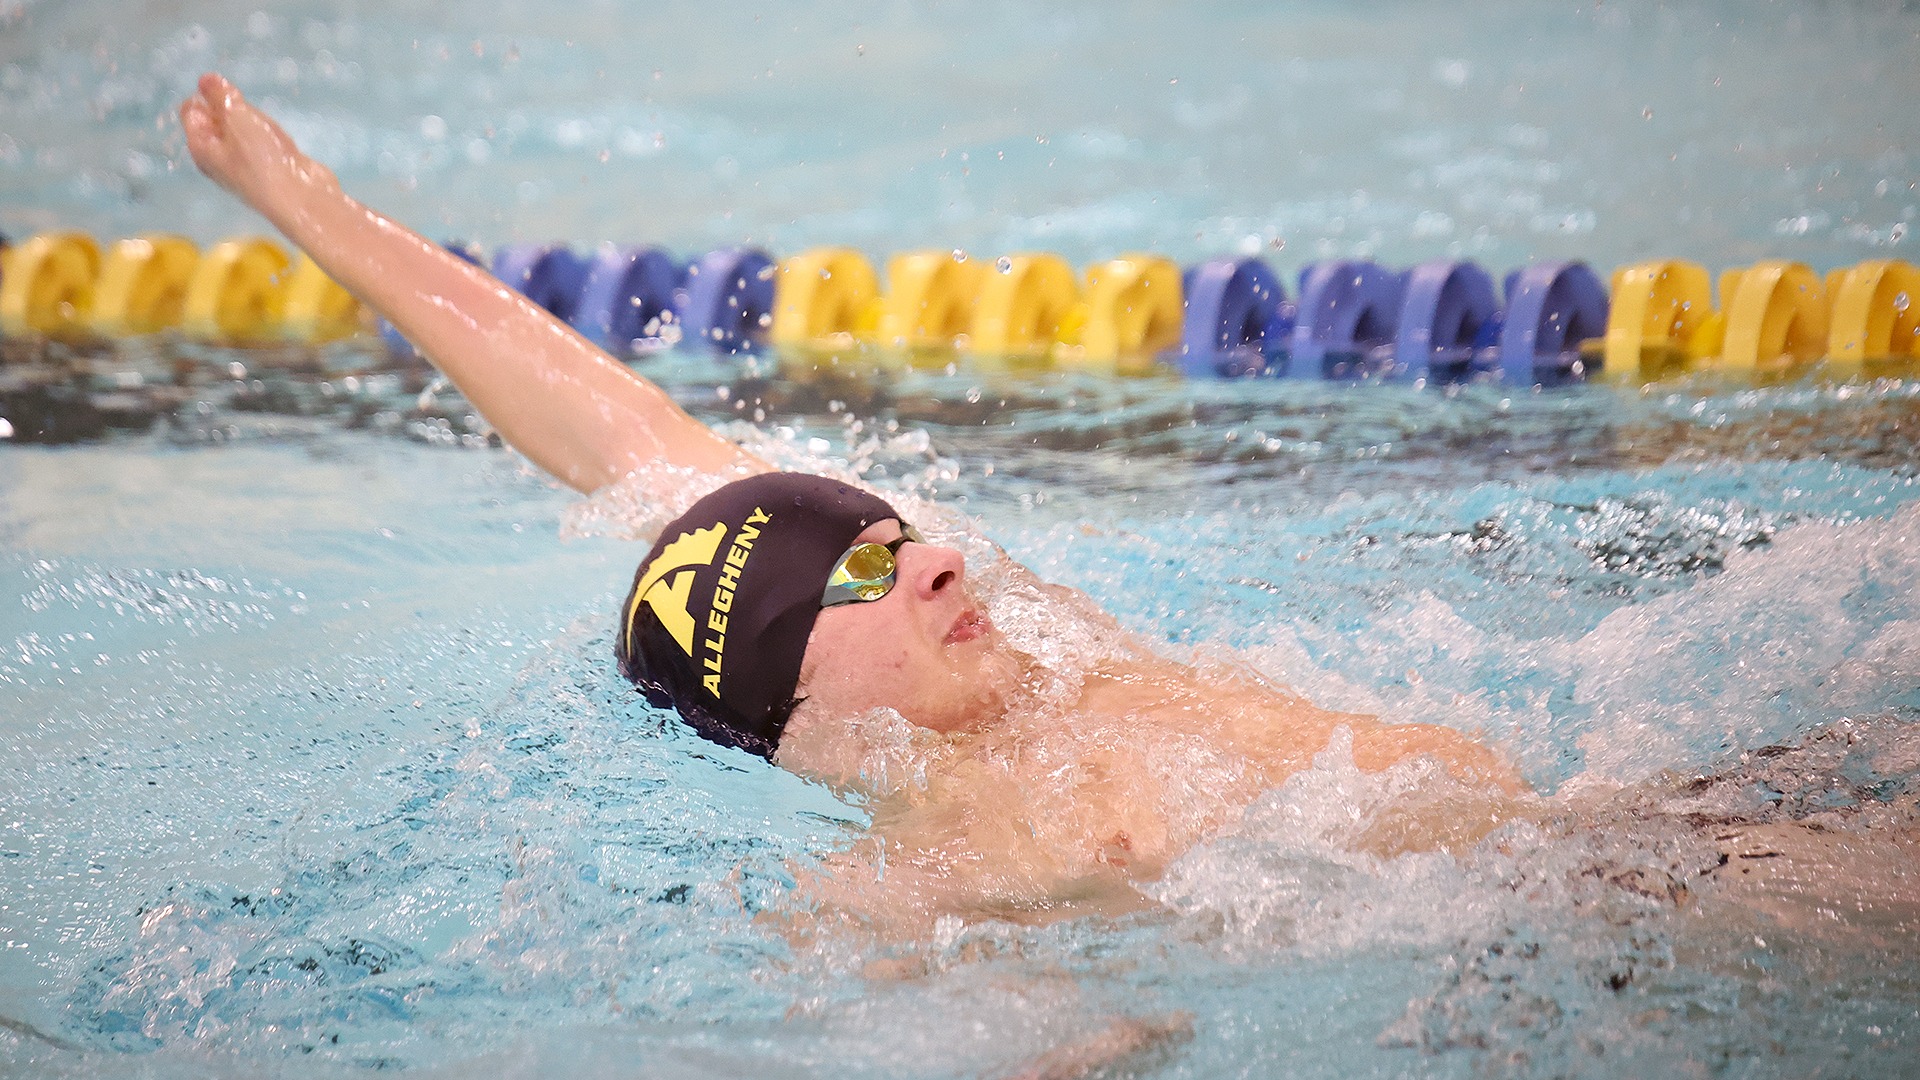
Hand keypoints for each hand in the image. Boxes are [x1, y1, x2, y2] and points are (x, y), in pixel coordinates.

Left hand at [179, 73, 337, 217]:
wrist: (300, 197)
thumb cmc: (262, 158)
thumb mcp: (237, 117)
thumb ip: (220, 95)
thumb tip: (205, 78)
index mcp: (201, 148)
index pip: (191, 111)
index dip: (208, 95)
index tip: (230, 95)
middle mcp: (217, 159)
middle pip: (218, 119)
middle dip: (235, 110)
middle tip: (251, 117)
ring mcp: (243, 166)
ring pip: (243, 130)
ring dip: (257, 123)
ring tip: (271, 133)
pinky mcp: (268, 170)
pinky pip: (264, 144)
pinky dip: (273, 138)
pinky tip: (284, 144)